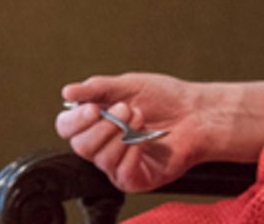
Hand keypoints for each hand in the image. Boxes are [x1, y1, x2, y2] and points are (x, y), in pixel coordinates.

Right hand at [57, 73, 208, 192]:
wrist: (197, 111)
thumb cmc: (165, 97)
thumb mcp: (129, 85)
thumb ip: (97, 88)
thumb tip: (67, 92)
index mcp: (96, 122)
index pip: (67, 128)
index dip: (76, 120)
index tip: (94, 108)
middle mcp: (103, 145)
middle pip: (81, 145)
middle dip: (105, 125)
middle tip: (128, 109)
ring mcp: (117, 164)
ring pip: (101, 158)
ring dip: (123, 134)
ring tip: (142, 118)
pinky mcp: (134, 178)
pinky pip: (121, 171)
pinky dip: (133, 151)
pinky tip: (146, 139)